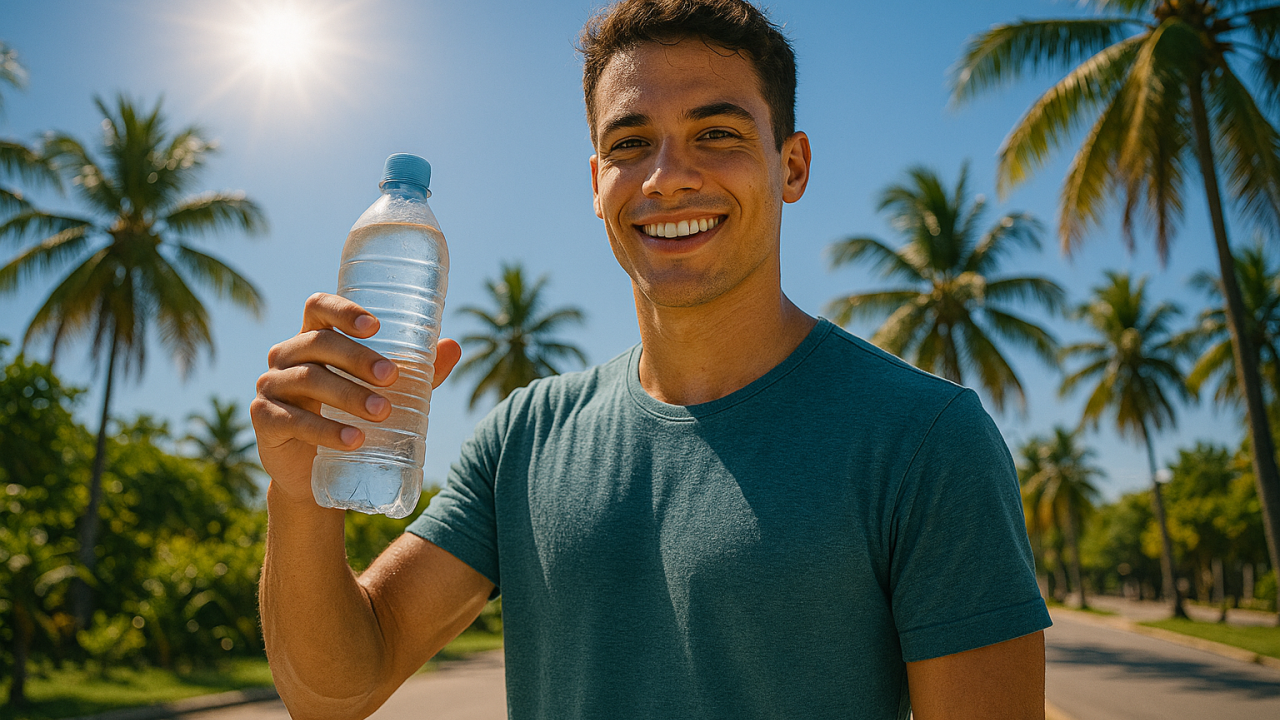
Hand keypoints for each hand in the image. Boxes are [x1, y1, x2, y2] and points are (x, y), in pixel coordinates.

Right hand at [250, 292, 461, 505]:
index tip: (375, 326)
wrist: (316, 472)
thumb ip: (419, 372)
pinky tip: (352, 440)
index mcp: (312, 339)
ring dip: (348, 395)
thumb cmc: (350, 418)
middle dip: (358, 358)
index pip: (319, 308)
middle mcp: (286, 356)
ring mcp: (270, 386)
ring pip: (308, 380)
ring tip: (382, 413)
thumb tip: (454, 346)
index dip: (343, 310)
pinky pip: (292, 420)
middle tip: (392, 377)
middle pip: (319, 343)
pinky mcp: (265, 421)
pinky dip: (325, 431)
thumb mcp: (385, 393)